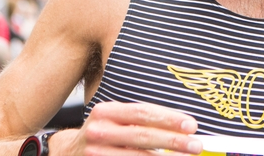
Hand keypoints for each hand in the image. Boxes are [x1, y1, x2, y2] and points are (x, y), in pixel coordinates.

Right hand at [60, 101, 201, 154]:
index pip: (142, 113)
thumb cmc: (101, 133)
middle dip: (173, 141)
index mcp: (106, 112)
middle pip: (142, 136)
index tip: (191, 125)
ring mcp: (96, 154)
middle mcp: (99, 132)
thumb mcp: (116, 120)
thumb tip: (181, 126)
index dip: (169, 119)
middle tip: (196, 145)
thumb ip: (142, 121)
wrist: (67, 154)